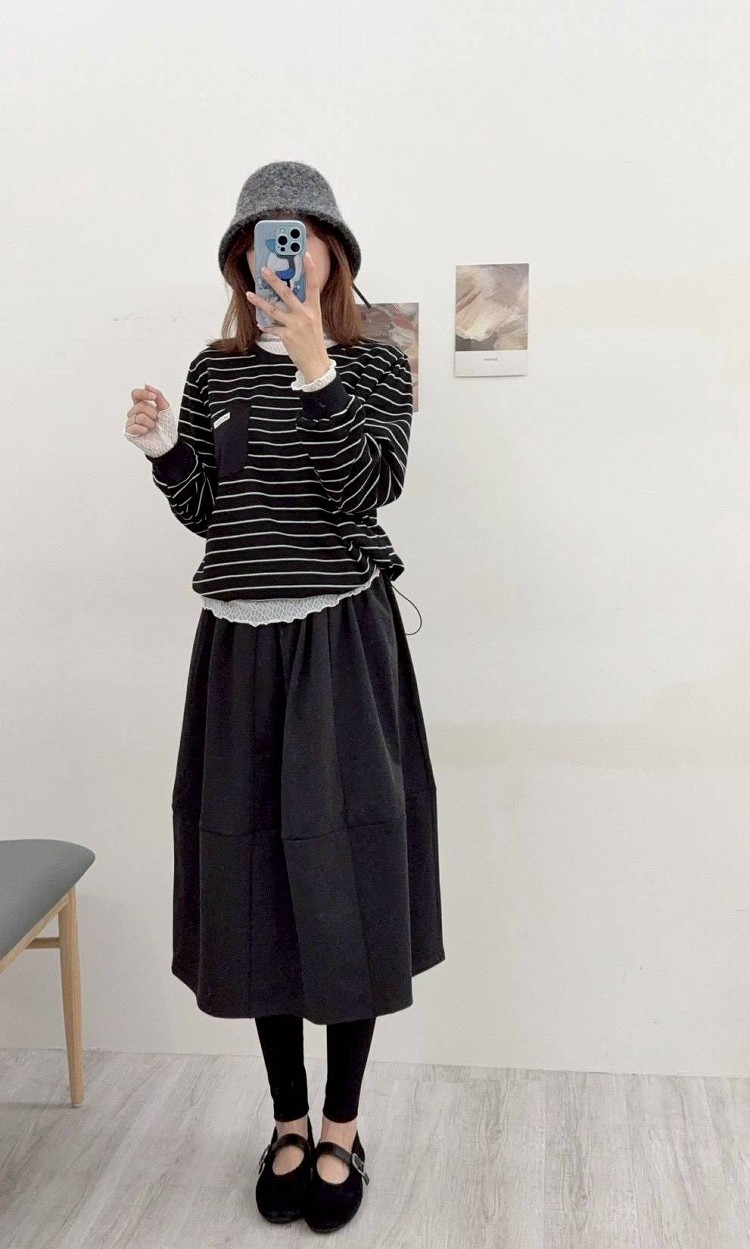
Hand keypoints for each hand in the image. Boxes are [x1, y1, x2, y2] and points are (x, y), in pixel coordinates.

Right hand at [123, 384, 176, 456]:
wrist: (168, 443)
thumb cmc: (166, 426)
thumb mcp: (165, 408)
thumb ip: (157, 395)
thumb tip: (146, 384)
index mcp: (141, 405)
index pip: (135, 394)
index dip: (143, 394)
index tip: (154, 398)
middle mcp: (134, 412)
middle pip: (140, 406)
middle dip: (153, 413)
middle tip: (157, 420)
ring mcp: (130, 422)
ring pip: (139, 416)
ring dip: (150, 423)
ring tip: (153, 427)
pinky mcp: (129, 432)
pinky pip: (134, 426)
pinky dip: (144, 430)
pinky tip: (147, 433)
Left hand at [246, 252, 330, 382]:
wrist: (315, 362)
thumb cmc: (313, 341)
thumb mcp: (314, 321)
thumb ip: (303, 308)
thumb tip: (288, 297)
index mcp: (314, 309)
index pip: (313, 285)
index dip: (310, 269)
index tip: (305, 254)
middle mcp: (305, 315)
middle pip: (287, 293)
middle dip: (274, 280)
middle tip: (263, 270)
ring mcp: (295, 325)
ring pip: (273, 310)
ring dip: (260, 302)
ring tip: (249, 294)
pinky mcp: (286, 336)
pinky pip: (272, 327)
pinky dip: (265, 325)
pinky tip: (261, 323)